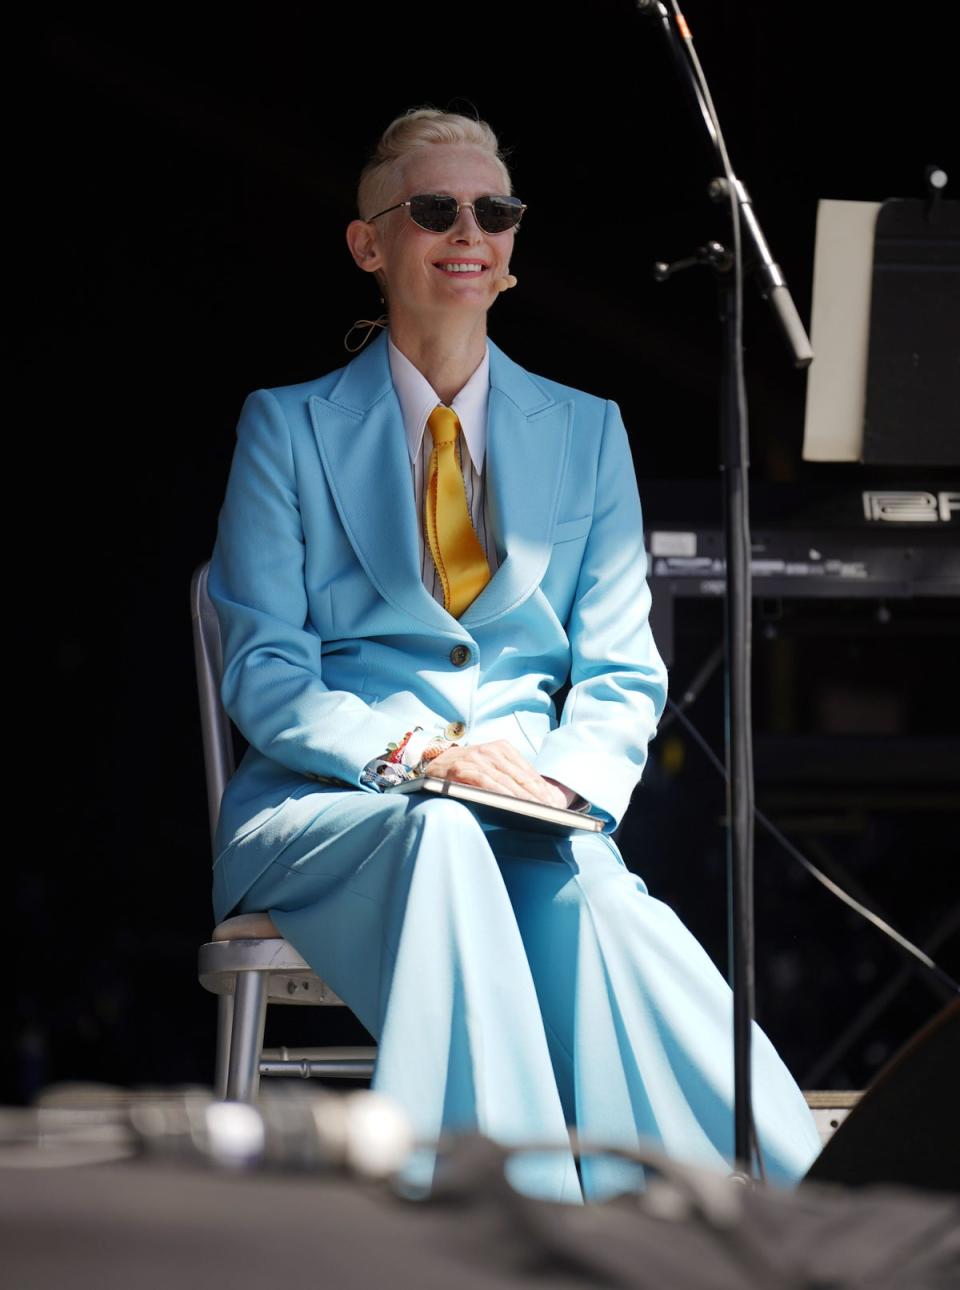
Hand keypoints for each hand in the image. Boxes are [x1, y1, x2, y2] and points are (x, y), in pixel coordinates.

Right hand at [424, 740, 567, 807]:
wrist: (434, 764)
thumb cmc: (469, 770)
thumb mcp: (493, 767)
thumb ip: (515, 778)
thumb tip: (546, 797)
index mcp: (502, 747)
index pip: (528, 771)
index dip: (543, 789)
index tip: (556, 804)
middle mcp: (490, 750)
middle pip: (520, 777)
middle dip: (537, 796)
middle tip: (551, 812)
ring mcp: (476, 758)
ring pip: (506, 781)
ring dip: (522, 798)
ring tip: (536, 812)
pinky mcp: (462, 768)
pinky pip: (486, 783)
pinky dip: (501, 794)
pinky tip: (511, 805)